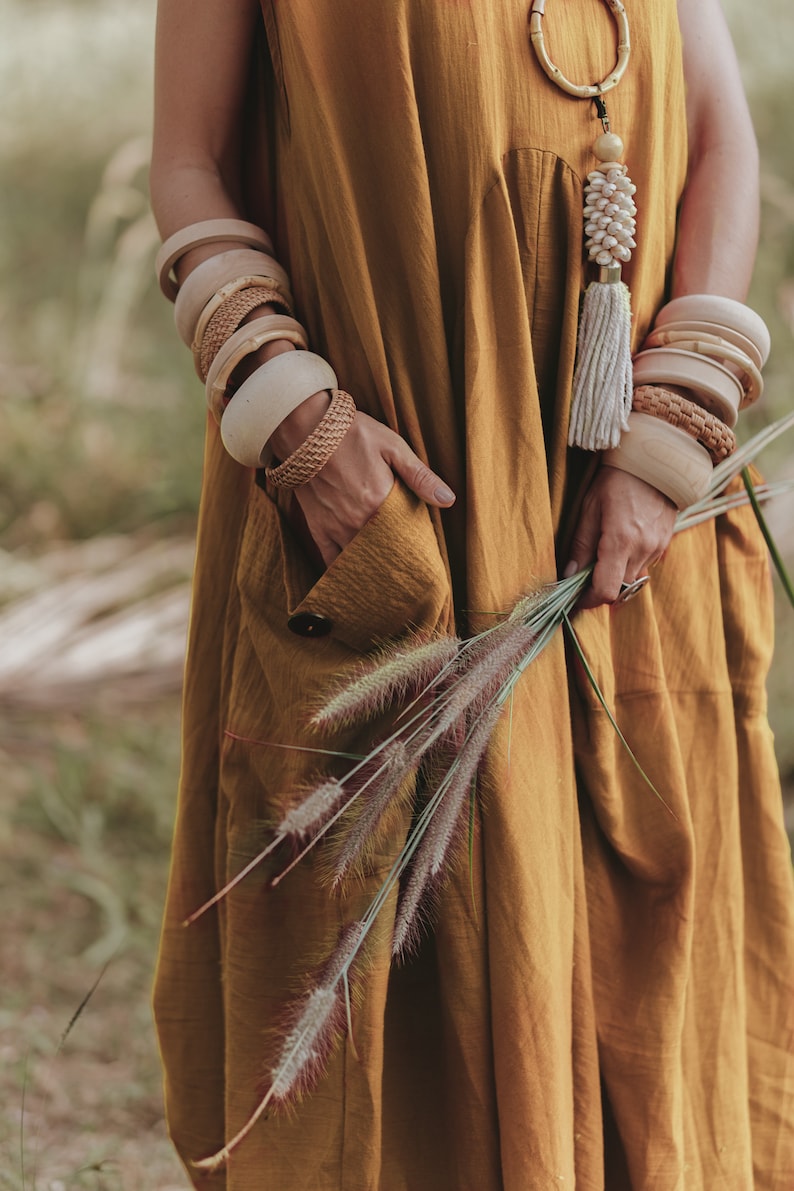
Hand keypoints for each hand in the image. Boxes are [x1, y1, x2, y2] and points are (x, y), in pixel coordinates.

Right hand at [271, 390, 455, 567]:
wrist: (304, 429)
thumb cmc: (352, 434)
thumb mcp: (393, 447)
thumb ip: (420, 477)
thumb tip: (448, 500)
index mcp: (380, 504)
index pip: (405, 536)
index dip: (416, 547)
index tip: (425, 556)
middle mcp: (358, 523)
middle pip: (384, 552)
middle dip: (396, 561)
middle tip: (408, 570)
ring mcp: (336, 528)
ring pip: (359, 558)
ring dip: (373, 567)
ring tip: (386, 578)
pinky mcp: (318, 527)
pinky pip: (330, 559)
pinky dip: (342, 571)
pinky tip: (353, 579)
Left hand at [563, 465, 675, 609]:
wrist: (655, 461)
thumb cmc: (616, 480)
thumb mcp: (590, 507)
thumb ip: (581, 544)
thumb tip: (569, 574)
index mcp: (620, 541)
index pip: (606, 590)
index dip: (588, 599)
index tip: (576, 597)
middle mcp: (642, 549)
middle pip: (619, 590)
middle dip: (600, 589)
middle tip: (583, 578)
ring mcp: (657, 548)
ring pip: (632, 580)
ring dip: (615, 577)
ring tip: (601, 558)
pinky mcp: (664, 544)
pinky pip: (644, 566)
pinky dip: (629, 565)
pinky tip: (620, 546)